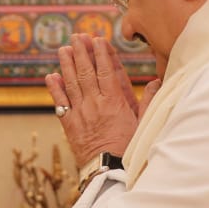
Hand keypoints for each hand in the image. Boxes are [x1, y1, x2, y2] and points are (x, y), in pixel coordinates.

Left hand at [45, 34, 151, 165]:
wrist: (108, 172)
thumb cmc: (129, 149)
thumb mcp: (144, 125)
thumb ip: (149, 102)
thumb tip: (156, 82)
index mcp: (114, 102)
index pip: (107, 71)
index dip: (102, 53)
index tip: (98, 39)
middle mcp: (95, 104)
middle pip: (86, 72)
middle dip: (82, 52)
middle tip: (78, 36)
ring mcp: (80, 113)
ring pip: (71, 83)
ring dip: (67, 64)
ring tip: (64, 48)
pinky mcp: (70, 125)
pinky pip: (60, 103)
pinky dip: (55, 89)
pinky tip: (52, 76)